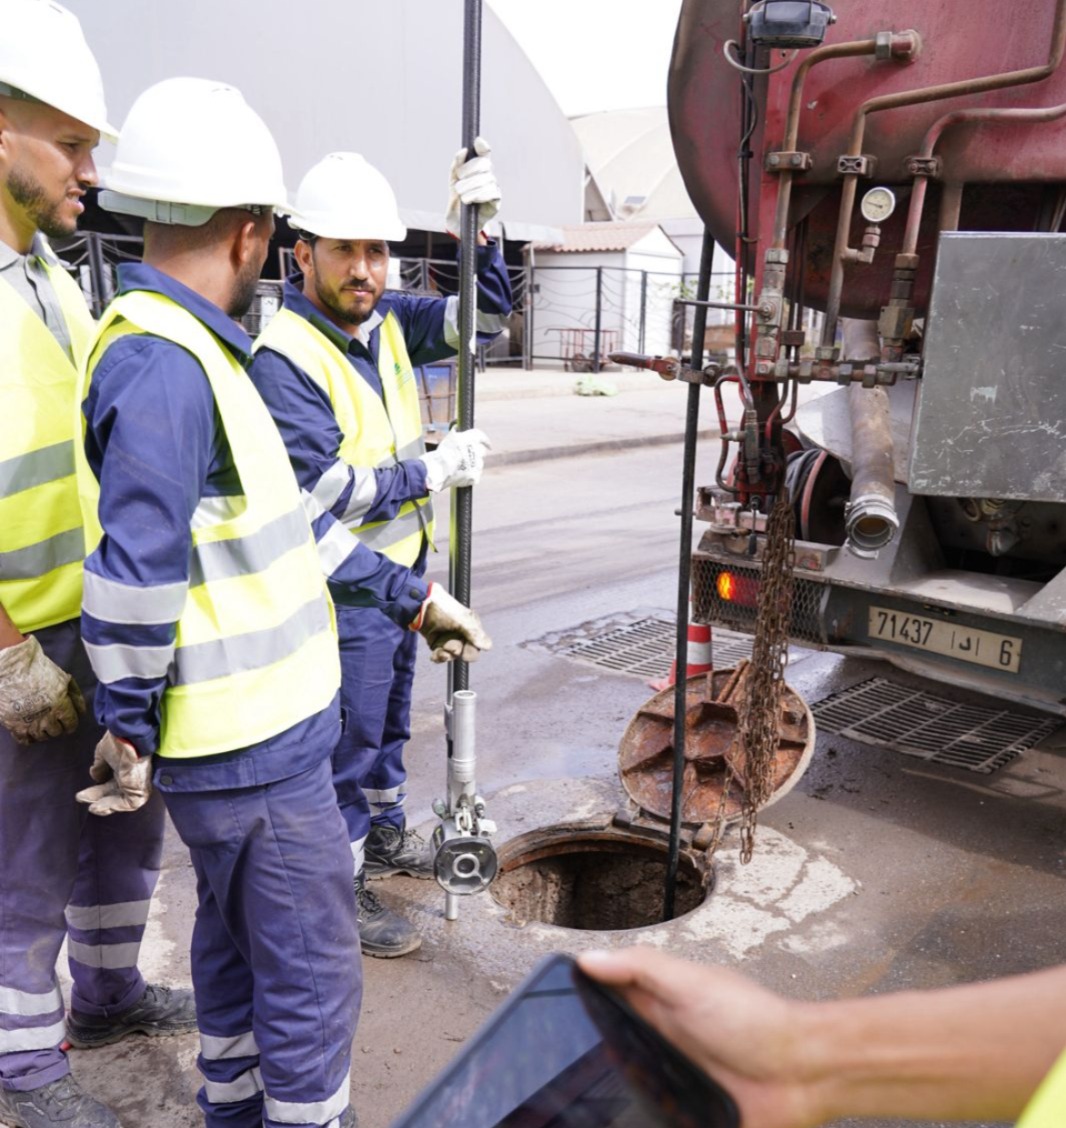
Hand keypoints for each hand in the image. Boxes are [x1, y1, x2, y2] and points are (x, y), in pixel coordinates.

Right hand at [0, 635, 85, 743]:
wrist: (13, 667)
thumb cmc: (40, 669)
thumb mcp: (65, 679)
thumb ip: (75, 696)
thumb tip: (82, 711)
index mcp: (61, 706)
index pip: (70, 725)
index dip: (71, 725)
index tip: (69, 724)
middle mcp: (46, 718)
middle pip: (56, 732)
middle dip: (57, 727)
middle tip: (54, 722)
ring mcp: (28, 722)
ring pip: (41, 737)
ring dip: (43, 732)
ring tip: (42, 725)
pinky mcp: (13, 724)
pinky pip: (23, 739)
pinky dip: (28, 738)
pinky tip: (29, 733)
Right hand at [76, 731, 152, 815]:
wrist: (130, 739)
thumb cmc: (118, 742)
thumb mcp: (103, 752)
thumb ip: (99, 766)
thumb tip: (95, 776)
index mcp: (123, 767)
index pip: (110, 783)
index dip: (96, 790)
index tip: (81, 794)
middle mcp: (130, 776)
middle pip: (113, 793)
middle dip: (97, 798)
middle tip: (81, 798)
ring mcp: (136, 784)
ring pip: (120, 801)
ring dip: (104, 805)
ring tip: (90, 806)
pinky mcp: (140, 790)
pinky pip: (128, 804)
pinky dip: (113, 807)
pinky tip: (97, 807)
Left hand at [411, 583, 491, 662]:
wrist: (419, 606)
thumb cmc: (442, 609)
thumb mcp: (460, 620)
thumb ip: (474, 634)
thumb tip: (488, 647)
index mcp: (471, 626)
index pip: (476, 646)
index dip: (471, 651)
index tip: (465, 650)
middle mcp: (461, 634)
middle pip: (464, 653)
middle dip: (456, 652)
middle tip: (449, 647)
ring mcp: (449, 639)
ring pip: (452, 656)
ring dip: (446, 655)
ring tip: (439, 652)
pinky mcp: (437, 643)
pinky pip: (441, 656)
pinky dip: (438, 657)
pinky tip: (434, 656)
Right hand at [419, 428, 490, 491]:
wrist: (439, 469)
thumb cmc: (442, 453)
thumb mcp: (450, 438)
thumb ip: (457, 433)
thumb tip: (457, 427)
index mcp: (473, 439)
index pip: (482, 437)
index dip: (485, 441)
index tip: (488, 445)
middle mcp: (478, 451)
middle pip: (481, 452)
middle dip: (476, 453)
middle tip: (467, 456)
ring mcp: (477, 465)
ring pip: (479, 464)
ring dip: (473, 464)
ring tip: (461, 466)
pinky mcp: (475, 476)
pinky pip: (475, 475)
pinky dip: (470, 475)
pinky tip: (462, 474)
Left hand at [445, 136, 500, 236]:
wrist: (457, 220)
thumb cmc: (456, 198)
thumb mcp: (453, 180)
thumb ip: (456, 165)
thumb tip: (463, 151)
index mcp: (478, 168)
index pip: (484, 152)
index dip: (483, 146)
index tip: (478, 142)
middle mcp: (488, 174)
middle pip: (483, 164)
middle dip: (468, 172)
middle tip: (459, 182)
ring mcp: (494, 187)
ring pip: (486, 179)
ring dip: (470, 187)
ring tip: (462, 196)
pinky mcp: (496, 200)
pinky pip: (491, 192)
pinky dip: (479, 195)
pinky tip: (472, 200)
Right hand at [577, 947, 820, 1127]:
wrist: (804, 1072)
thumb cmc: (753, 1019)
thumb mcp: (692, 983)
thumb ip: (641, 969)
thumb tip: (588, 958)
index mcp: (660, 1005)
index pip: (609, 999)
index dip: (581, 1003)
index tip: (550, 1011)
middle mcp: (665, 1042)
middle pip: (614, 1050)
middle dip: (592, 1061)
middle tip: (567, 1073)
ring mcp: (678, 1082)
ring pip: (632, 1091)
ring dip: (619, 1097)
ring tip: (590, 1109)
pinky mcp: (691, 1117)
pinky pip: (657, 1122)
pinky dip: (642, 1122)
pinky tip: (622, 1126)